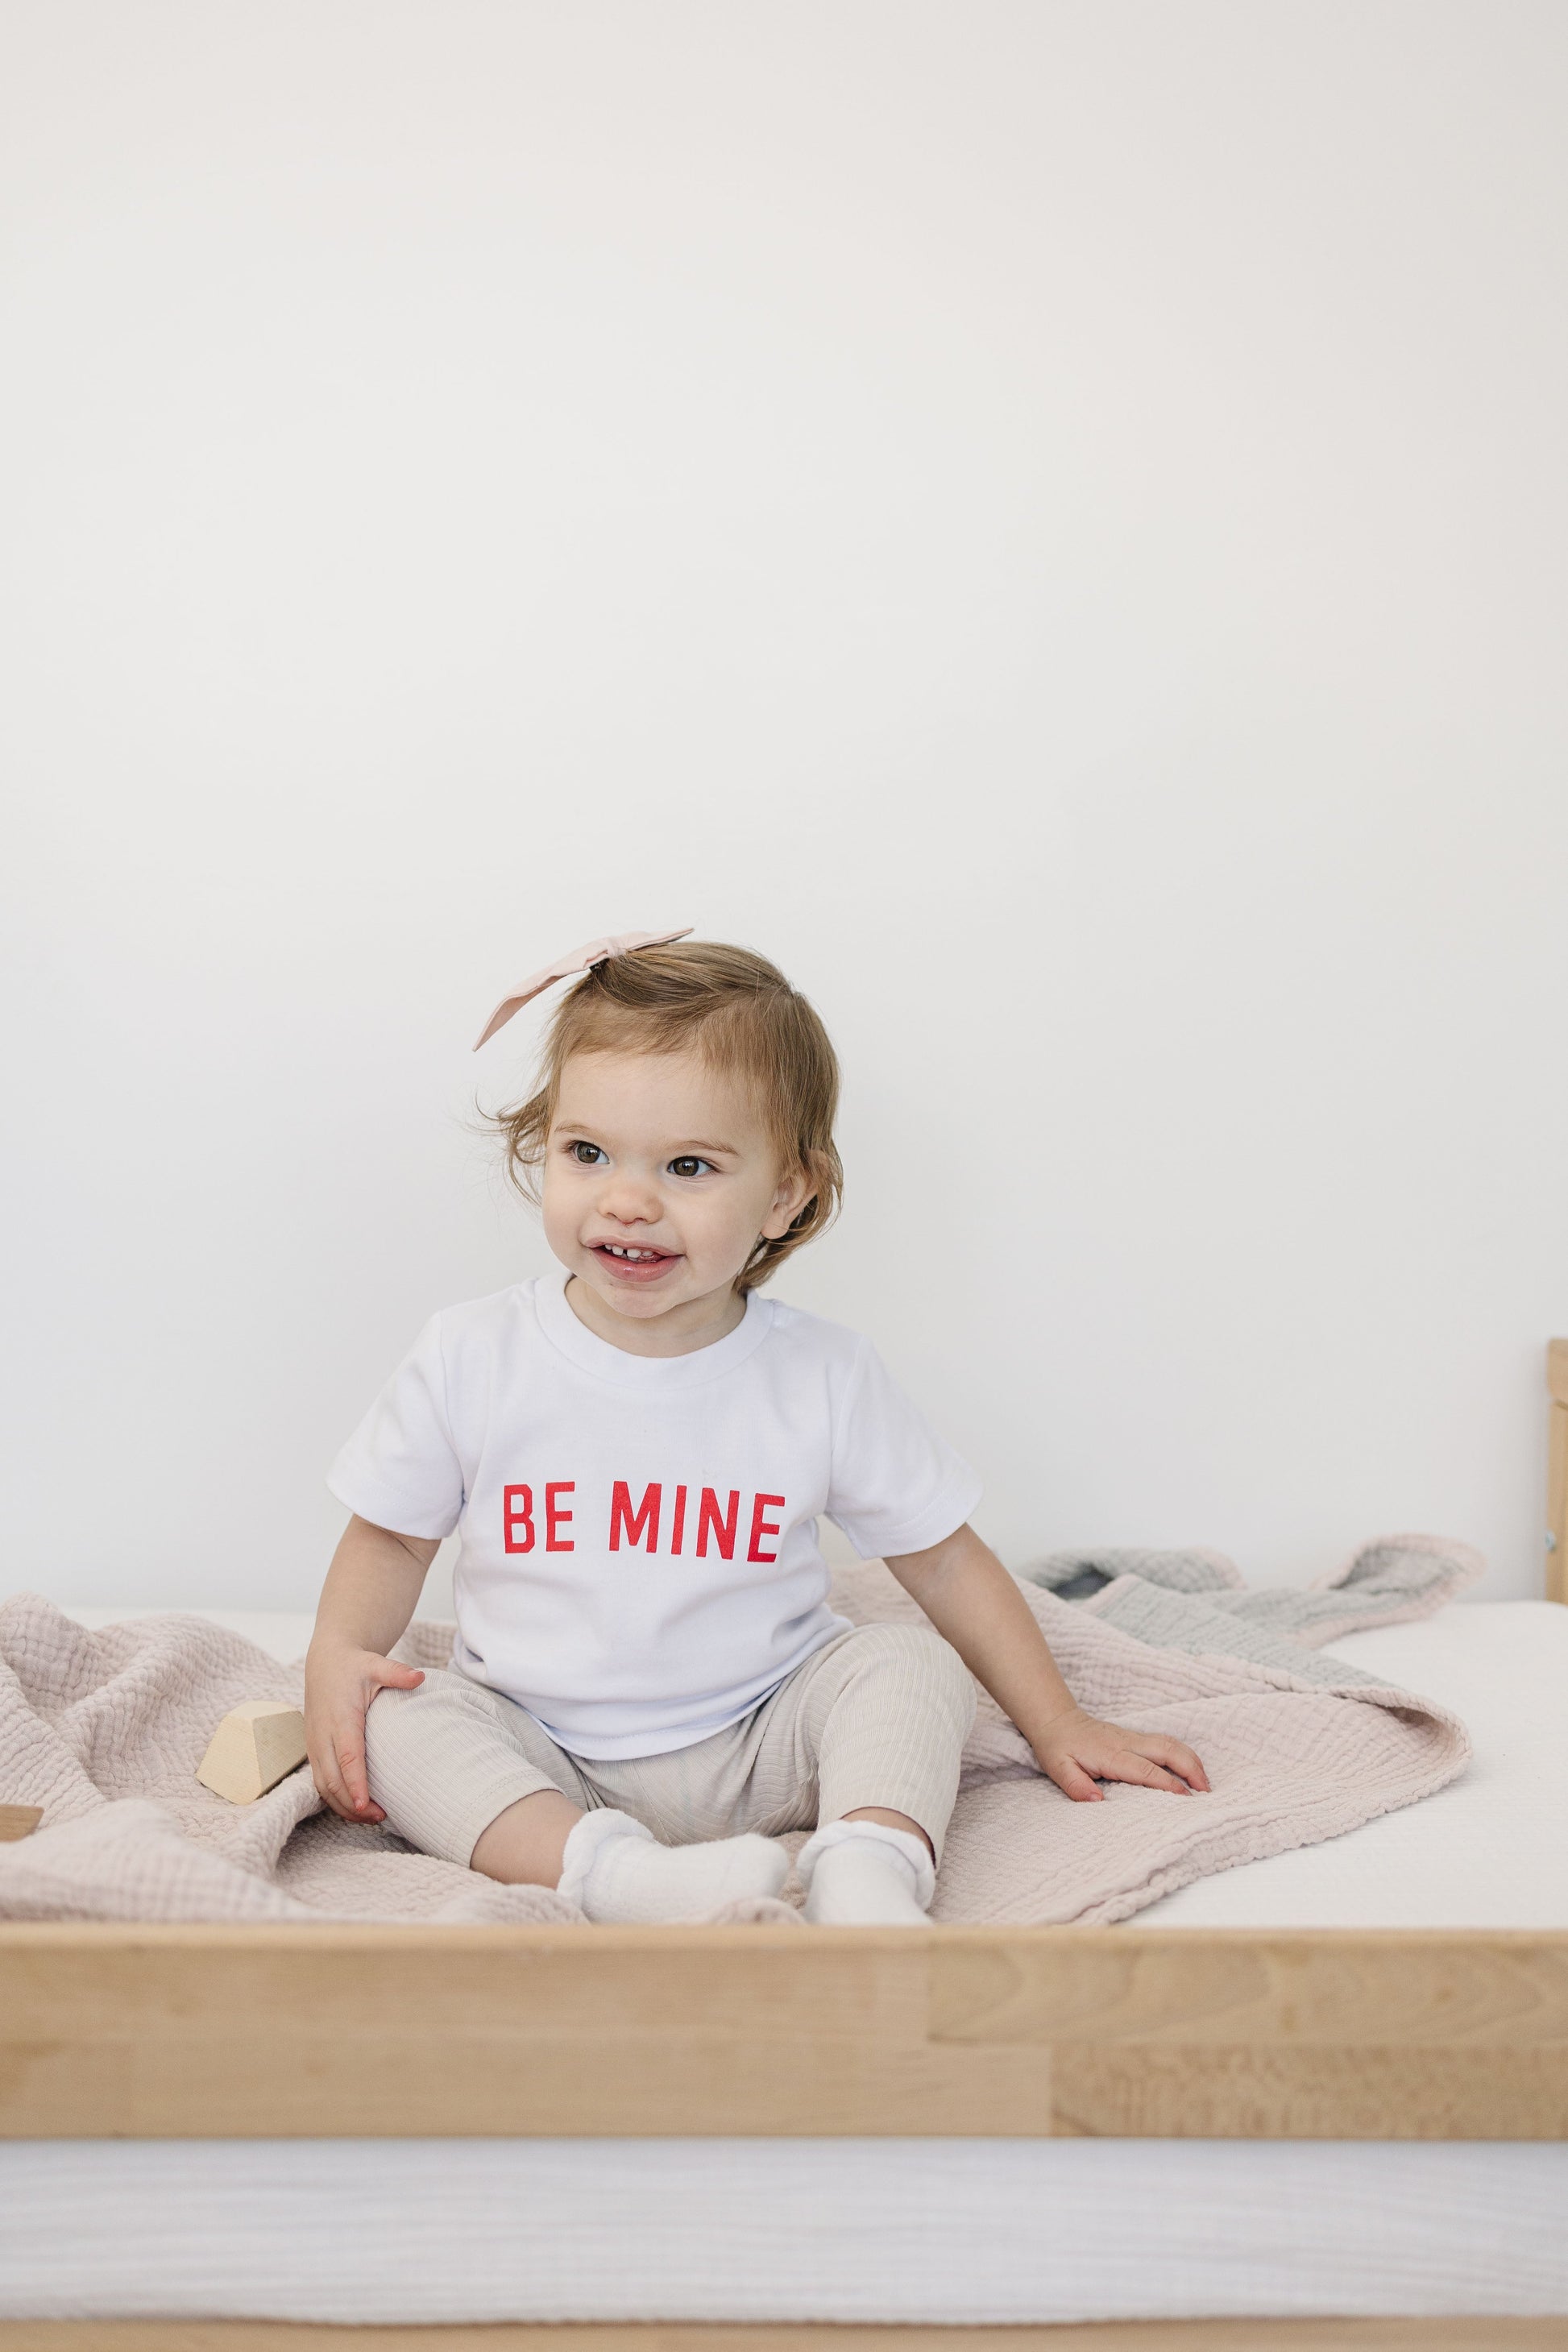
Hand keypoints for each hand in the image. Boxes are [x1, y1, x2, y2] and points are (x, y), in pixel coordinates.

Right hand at [304, 1643, 423, 1822]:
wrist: (325, 1662)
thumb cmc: (354, 1666)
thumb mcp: (376, 1664)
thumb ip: (397, 1672)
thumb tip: (420, 1677)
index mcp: (341, 1718)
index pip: (347, 1756)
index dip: (354, 1783)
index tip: (365, 1805)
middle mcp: (323, 1735)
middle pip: (333, 1779)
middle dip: (352, 1804)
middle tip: (380, 1817)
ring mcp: (315, 1744)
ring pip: (323, 1785)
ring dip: (343, 1806)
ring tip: (371, 1818)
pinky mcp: (313, 1749)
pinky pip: (320, 1781)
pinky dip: (335, 1799)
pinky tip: (355, 1808)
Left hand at [1033, 1706, 1210, 1802]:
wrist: (1057, 1720)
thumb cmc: (1058, 1747)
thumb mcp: (1058, 1768)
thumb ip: (1076, 1785)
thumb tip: (1097, 1802)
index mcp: (1111, 1754)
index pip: (1145, 1769)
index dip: (1167, 1783)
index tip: (1186, 1798)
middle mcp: (1127, 1742)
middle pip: (1167, 1750)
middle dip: (1191, 1769)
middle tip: (1206, 1792)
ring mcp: (1133, 1737)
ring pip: (1171, 1743)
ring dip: (1191, 1760)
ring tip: (1205, 1783)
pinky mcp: (1135, 1737)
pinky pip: (1165, 1742)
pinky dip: (1183, 1754)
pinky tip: (1191, 1768)